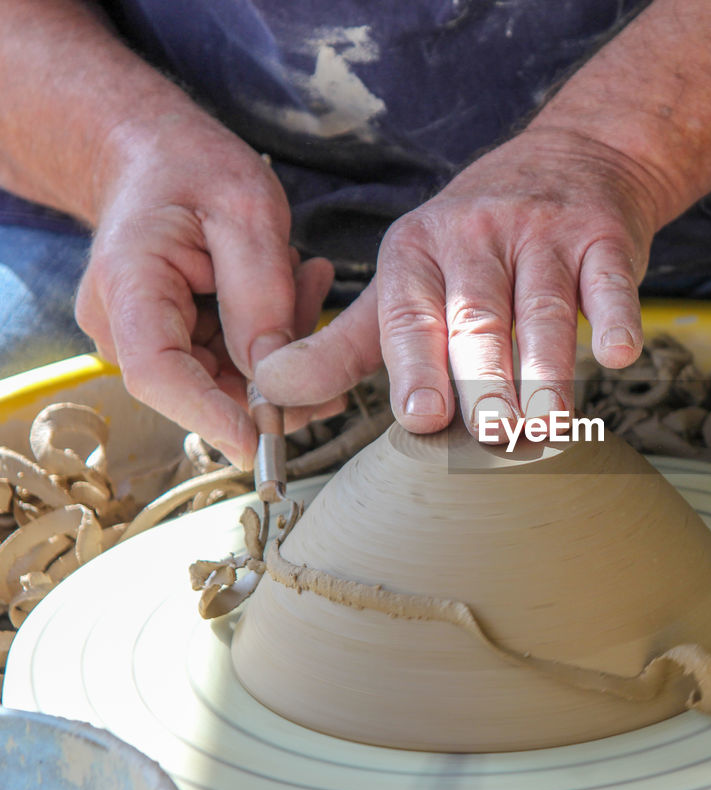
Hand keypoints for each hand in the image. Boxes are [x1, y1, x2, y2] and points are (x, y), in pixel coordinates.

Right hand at [75, 112, 343, 468]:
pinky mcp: (179, 341)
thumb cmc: (192, 167)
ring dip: (282, 342)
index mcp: (129, 286)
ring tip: (302, 273)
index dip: (211, 416)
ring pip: (232, 377)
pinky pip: (236, 360)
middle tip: (315, 298)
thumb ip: (260, 293)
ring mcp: (150, 338)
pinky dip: (275, 333)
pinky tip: (294, 285)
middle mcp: (125, 325)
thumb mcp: (245, 210)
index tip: (260, 443)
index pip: (159, 375)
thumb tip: (274, 374)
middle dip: (277, 367)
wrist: (157, 154)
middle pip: (206, 386)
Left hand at [254, 127, 664, 436]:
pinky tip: (619, 353)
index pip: (410, 316)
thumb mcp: (406, 277)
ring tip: (549, 423)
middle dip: (484, 379)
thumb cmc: (477, 242)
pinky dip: (616, 317)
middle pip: (477, 319)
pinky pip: (610, 281)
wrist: (573, 158)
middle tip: (492, 432)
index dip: (415, 367)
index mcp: (415, 250)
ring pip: (543, 309)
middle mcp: (474, 236)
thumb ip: (347, 343)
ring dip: (547, 370)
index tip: (422, 417)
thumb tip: (272, 392)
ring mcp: (541, 233)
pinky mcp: (603, 237)